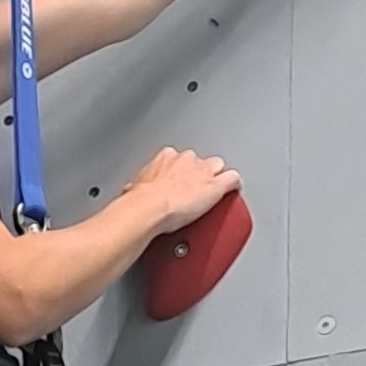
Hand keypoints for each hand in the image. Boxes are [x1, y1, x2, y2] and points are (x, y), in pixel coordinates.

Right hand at [117, 144, 242, 245]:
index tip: (179, 184)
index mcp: (166, 157)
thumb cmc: (140, 201)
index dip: (182, 172)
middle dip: (199, 175)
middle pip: (201, 162)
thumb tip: (131, 193)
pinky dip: (234, 185)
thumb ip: (139, 186)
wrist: (149, 209)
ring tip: (212, 194)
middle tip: (193, 191)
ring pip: (218, 168)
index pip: (181, 160)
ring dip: (217, 178)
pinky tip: (233, 192)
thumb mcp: (134, 188)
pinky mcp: (217, 186)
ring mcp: (204, 172)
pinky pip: (233, 179)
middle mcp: (187, 159)